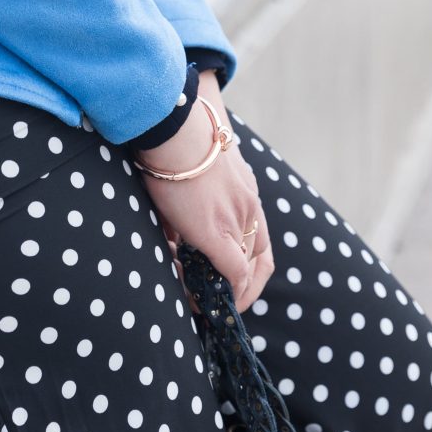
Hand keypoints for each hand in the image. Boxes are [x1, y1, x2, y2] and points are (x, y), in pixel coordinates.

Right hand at [131, 74, 273, 311]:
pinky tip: (206, 300)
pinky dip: (224, 292)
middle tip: (222, 300)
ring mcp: (237, 221)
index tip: (230, 281)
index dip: (249, 268)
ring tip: (209, 302)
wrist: (172, 128)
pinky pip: (232, 274)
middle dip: (243, 286)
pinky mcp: (217, 233)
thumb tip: (175, 233)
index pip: (259, 241)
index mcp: (246, 193)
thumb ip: (193, 203)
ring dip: (230, 290)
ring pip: (245, 270)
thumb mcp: (193, 174)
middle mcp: (249, 209)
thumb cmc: (174, 141)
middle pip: (258, 260)